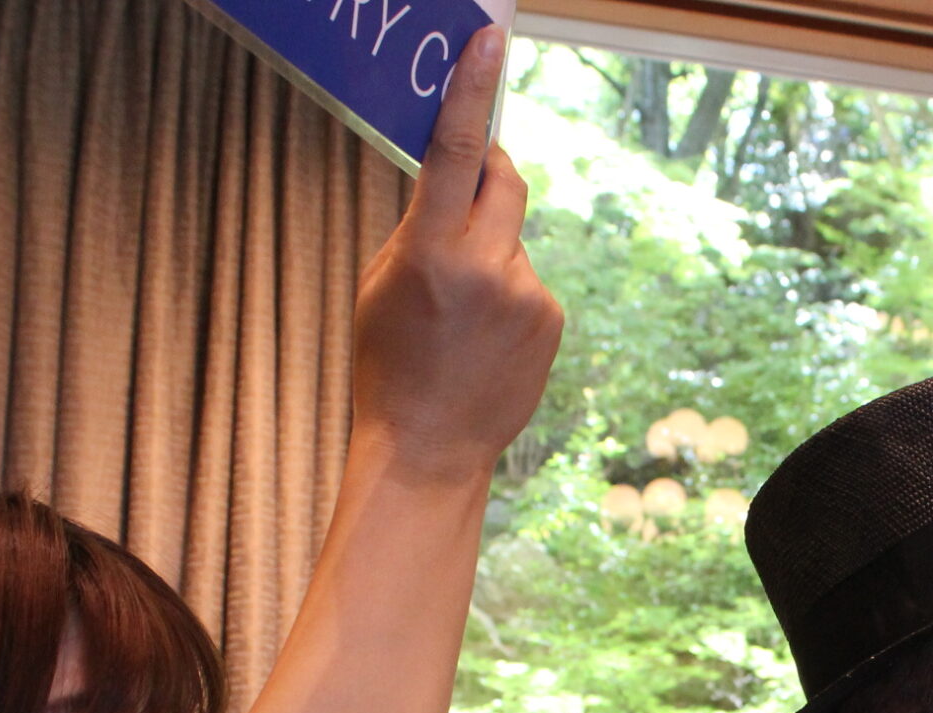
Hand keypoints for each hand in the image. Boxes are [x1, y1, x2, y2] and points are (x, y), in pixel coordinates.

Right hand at [350, 27, 562, 483]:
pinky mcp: (552, 319)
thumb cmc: (390, 365)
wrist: (430, 449)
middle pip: (505, 179)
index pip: (456, 152)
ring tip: (462, 316)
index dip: (472, 91)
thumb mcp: (380, 284)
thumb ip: (418, 228)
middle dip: (489, 172)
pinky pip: (529, 281)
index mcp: (431, 252)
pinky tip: (485, 339)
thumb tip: (452, 185)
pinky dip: (509, 295)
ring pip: (512, 240)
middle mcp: (488, 267)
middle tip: (467, 188)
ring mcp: (529, 295)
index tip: (488, 42)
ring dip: (490, 256)